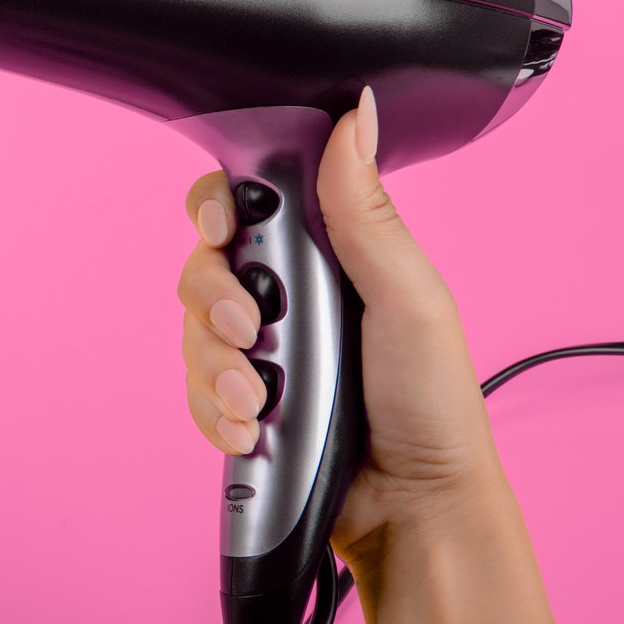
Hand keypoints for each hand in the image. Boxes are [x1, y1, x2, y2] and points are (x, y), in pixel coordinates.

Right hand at [176, 87, 507, 559]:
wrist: (414, 509)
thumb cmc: (432, 402)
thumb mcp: (407, 296)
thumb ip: (366, 210)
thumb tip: (354, 114)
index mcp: (326, 254)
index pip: (246, 201)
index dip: (219, 207)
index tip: (225, 228)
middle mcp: (285, 298)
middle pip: (203, 266)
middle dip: (215, 300)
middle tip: (251, 332)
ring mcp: (258, 354)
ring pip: (191, 334)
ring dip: (218, 368)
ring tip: (262, 401)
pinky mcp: (239, 406)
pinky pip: (193, 393)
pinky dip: (215, 412)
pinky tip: (254, 430)